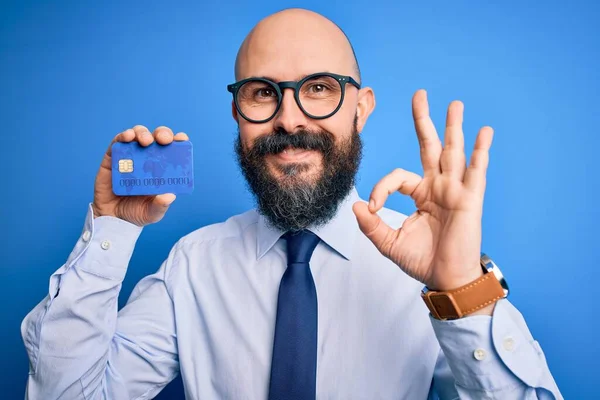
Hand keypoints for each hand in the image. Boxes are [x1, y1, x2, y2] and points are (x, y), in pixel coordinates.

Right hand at [92, 125, 188, 226]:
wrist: (112, 218)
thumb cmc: (136, 212)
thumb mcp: (152, 213)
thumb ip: (161, 205)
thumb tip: (170, 196)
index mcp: (163, 168)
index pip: (174, 149)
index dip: (179, 140)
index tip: (182, 139)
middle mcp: (148, 158)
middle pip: (157, 137)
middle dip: (162, 134)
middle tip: (164, 140)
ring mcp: (131, 155)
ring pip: (139, 134)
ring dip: (143, 133)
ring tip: (146, 141)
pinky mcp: (113, 157)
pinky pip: (118, 142)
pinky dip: (123, 136)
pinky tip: (128, 137)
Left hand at [353, 89, 492, 291]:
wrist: (445, 279)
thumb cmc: (422, 260)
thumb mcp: (389, 242)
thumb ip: (371, 225)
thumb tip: (357, 206)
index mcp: (419, 193)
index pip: (398, 176)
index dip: (382, 188)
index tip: (375, 208)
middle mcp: (438, 186)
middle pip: (430, 146)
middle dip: (424, 121)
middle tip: (420, 94)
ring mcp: (455, 190)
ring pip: (454, 152)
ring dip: (454, 127)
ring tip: (455, 104)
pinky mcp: (470, 199)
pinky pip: (476, 171)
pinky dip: (480, 151)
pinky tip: (484, 132)